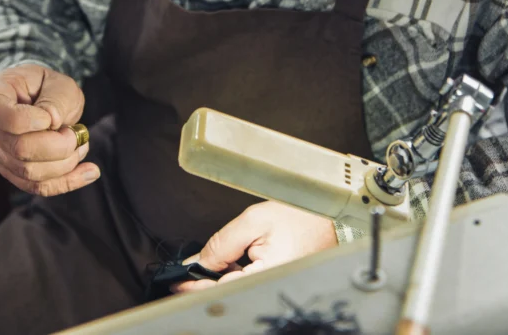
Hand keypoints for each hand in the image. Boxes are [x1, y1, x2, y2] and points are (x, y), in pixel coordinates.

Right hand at [0, 64, 99, 195]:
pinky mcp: (15, 172)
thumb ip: (55, 100)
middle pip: (19, 148)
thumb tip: (53, 123)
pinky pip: (38, 186)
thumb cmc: (48, 87)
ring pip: (30, 172)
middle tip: (75, 133)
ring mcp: (0, 153)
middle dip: (58, 145)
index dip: (25, 119)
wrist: (43, 100)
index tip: (50, 118)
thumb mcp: (58, 84)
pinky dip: (67, 181)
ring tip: (82, 145)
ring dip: (65, 163)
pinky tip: (90, 171)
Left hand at [173, 202, 336, 293]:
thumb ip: (222, 243)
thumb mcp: (254, 221)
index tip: (177, 282)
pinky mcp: (277, 282)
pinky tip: (233, 262)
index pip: (222, 288)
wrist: (330, 216)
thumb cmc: (300, 216)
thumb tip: (196, 262)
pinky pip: (250, 283)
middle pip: (228, 291)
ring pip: (238, 288)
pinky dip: (236, 274)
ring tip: (216, 261)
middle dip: (206, 283)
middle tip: (187, 274)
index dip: (195, 287)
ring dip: (221, 278)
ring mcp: (275, 285)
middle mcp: (273, 286)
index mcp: (268, 275)